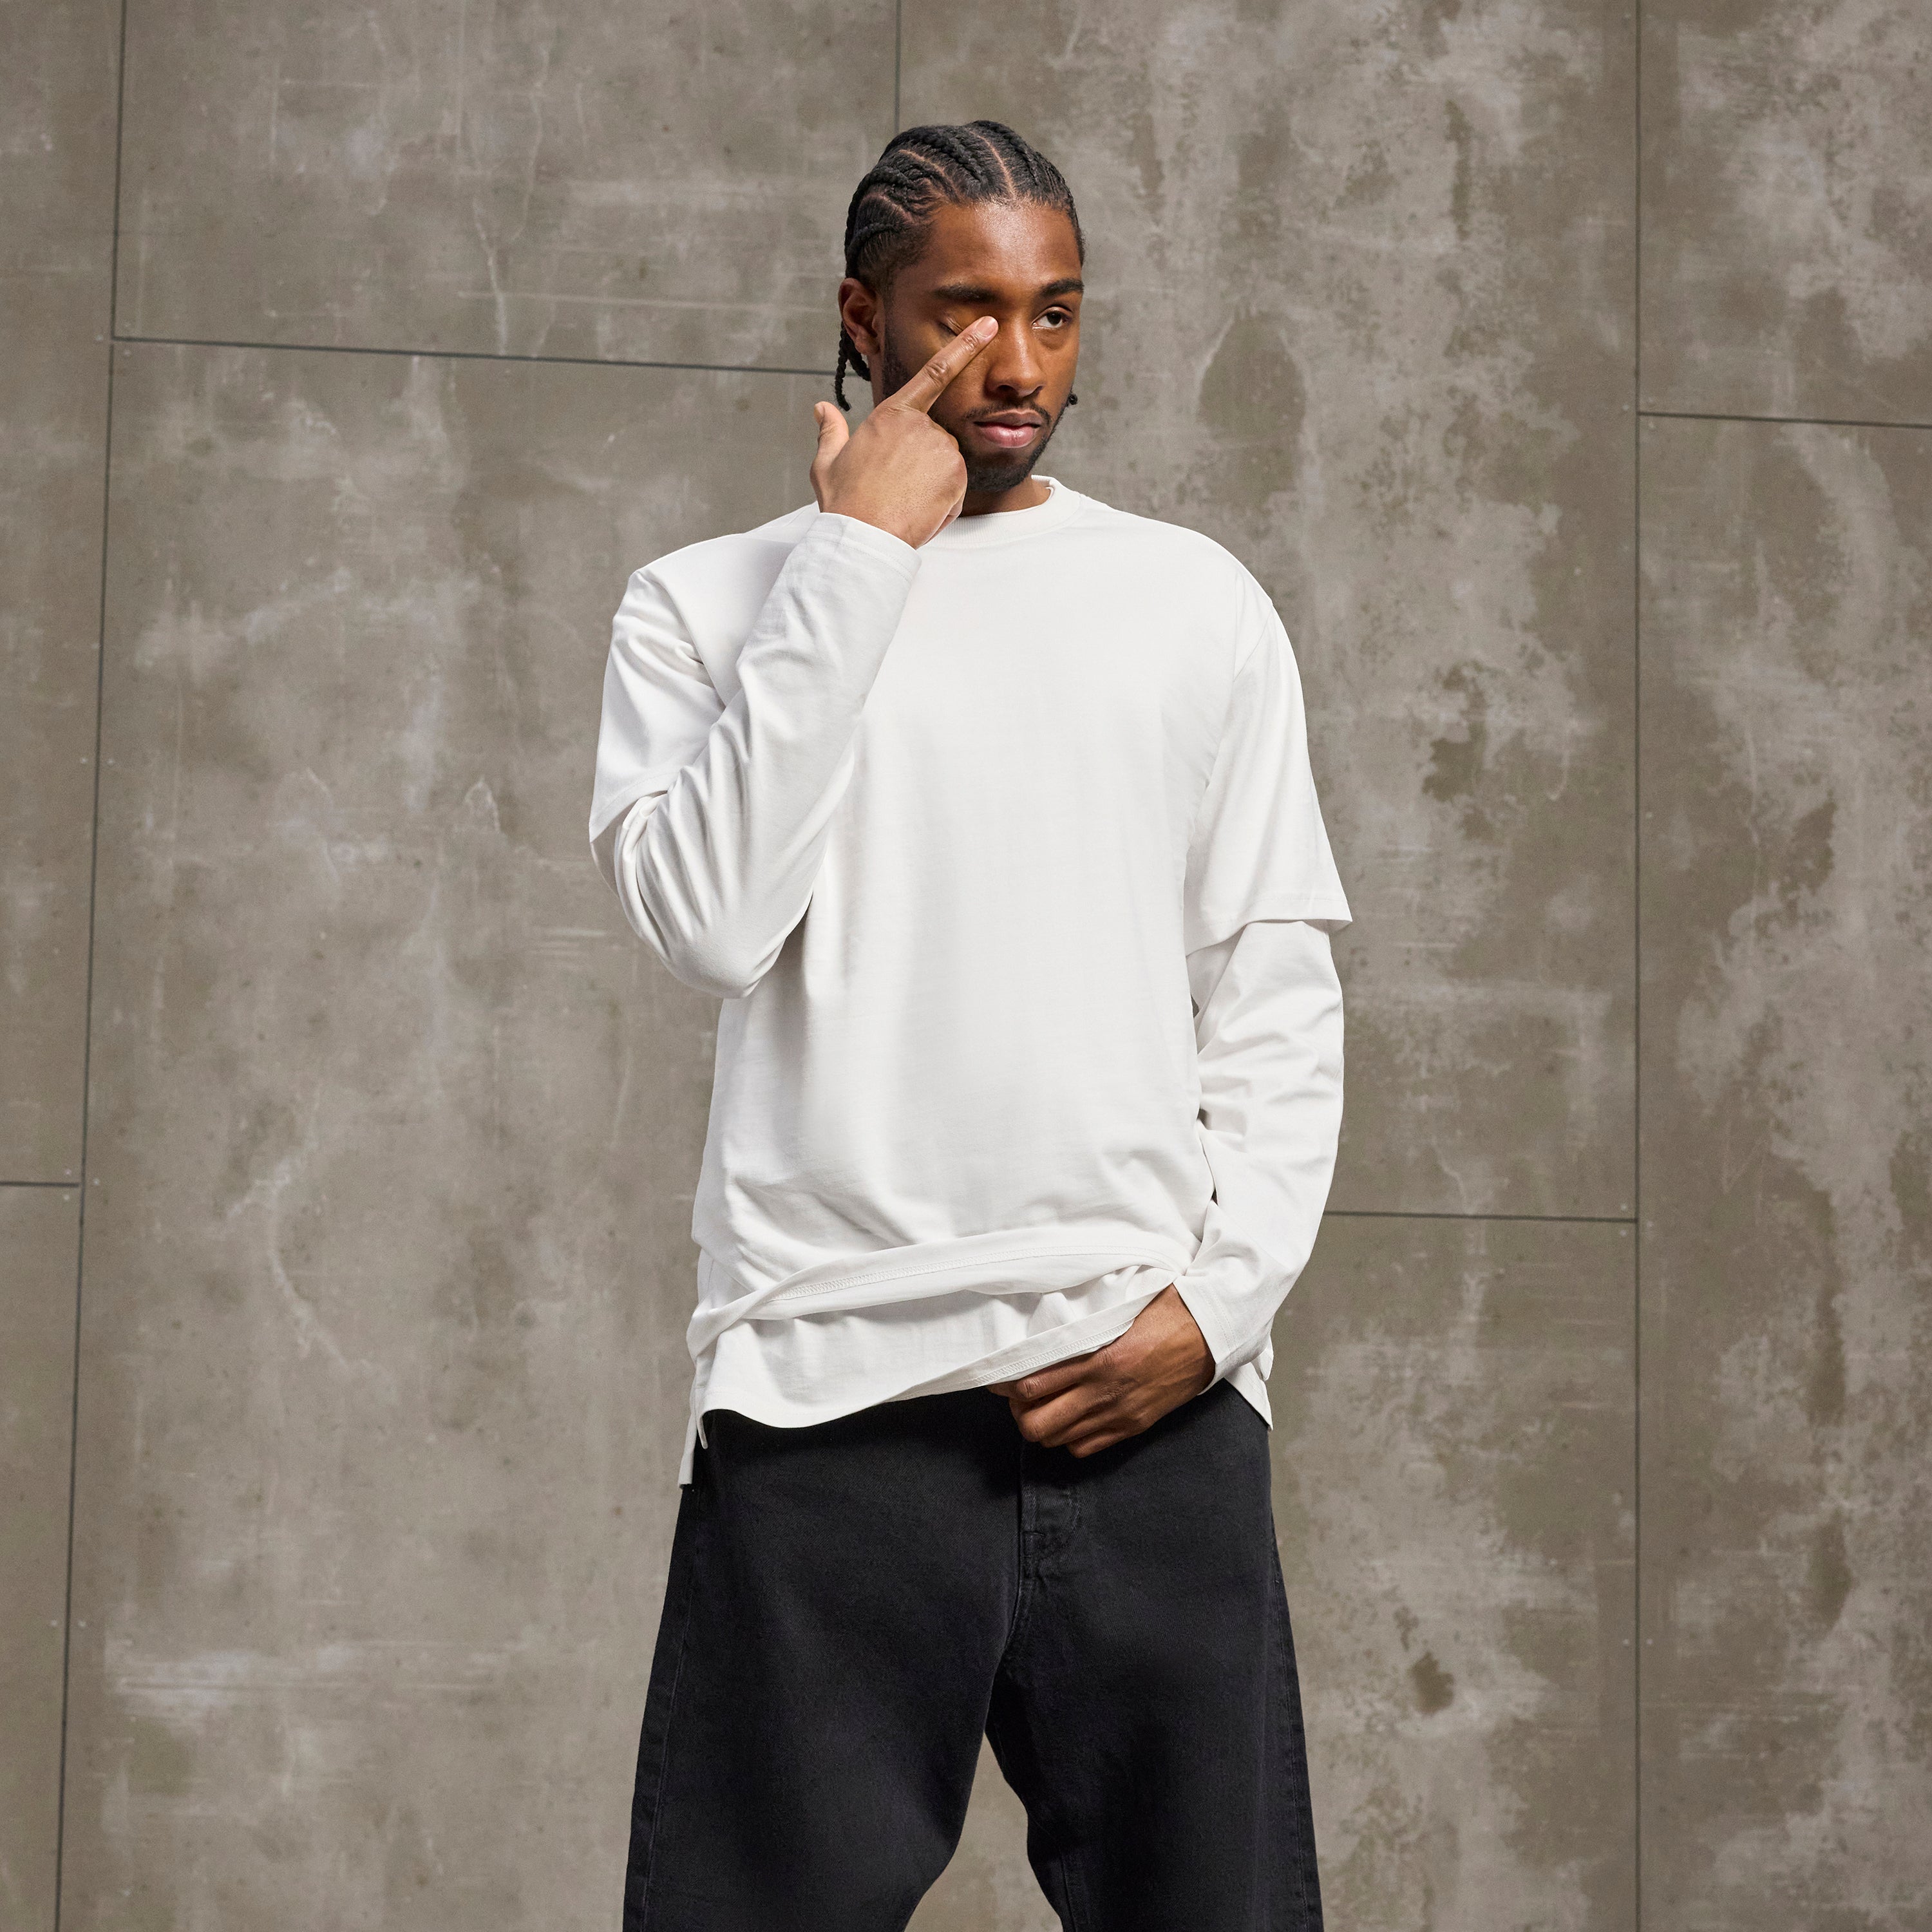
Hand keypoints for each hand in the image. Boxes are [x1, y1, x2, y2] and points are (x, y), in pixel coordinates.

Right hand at [808, 316, 997, 547]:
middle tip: (897, 486)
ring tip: (905, 499)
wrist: (864, 536)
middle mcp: (922, 425)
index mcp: (892, 413)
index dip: (966, 345)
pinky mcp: (957, 474)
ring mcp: (942, 449)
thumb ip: (831, 431)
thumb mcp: (828, 462)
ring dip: (933, 481)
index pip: (935, 371)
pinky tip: (920, 509)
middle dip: (922, 461)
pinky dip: (944, 500)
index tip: (988, 326)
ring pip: (946, 462)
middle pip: (934, 437)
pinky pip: (956, 486)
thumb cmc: (845, 501)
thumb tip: (822, 408)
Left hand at [989, 1285, 1215, 1456]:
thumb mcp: (1121, 1309)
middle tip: (1019, 1395)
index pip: (1035, 1384)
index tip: (999, 1376)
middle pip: (1037, 1423)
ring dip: (1043, 1425)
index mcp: (1100, 1359)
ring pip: (1057, 1439)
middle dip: (1020, 1411)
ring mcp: (1119, 1414)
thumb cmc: (1168, 1310)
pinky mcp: (1133, 1426)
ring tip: (1042, 1406)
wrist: (1212, 1332)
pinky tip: (1070, 1418)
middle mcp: (1105, 1392)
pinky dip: (1070, 1438)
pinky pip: (1085, 1448)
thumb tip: (1047, 1331)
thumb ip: (1085, 1325)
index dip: (1008, 1384)